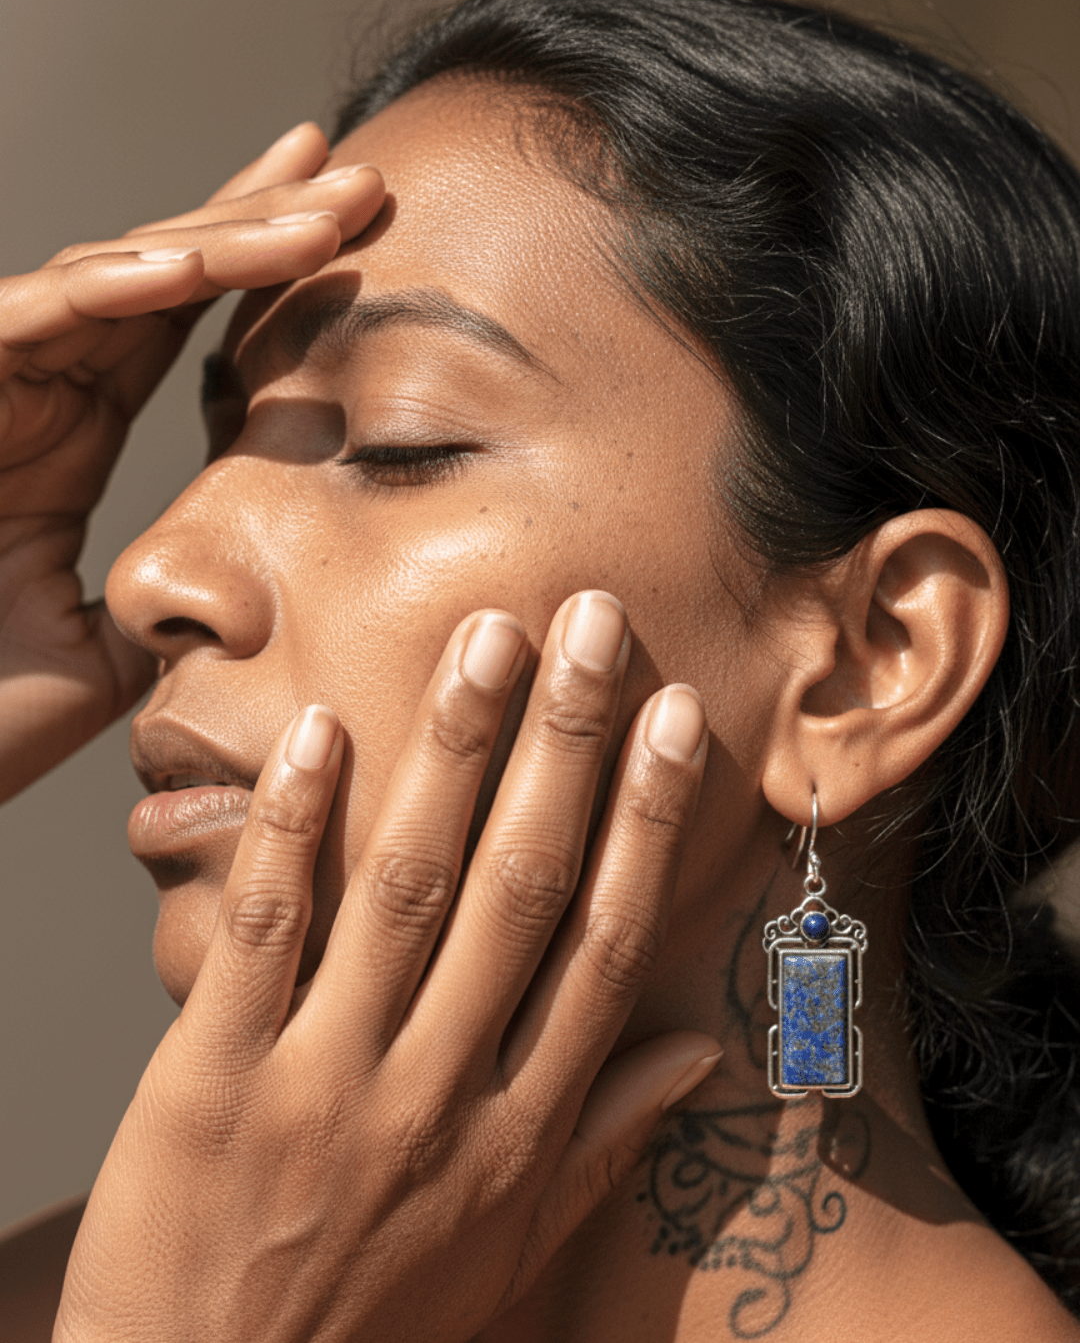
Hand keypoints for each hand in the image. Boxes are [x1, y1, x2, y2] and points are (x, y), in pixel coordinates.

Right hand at [0, 124, 383, 801]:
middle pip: (163, 272)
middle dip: (263, 219)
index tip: (348, 227)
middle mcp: (42, 387)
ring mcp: (0, 379)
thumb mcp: (112, 651)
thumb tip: (252, 612)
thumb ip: (173, 608)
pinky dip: (116, 285)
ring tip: (320, 210)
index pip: (182, 322)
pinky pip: (41, 314)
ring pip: (118, 275)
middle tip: (359, 177)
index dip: (261, 266)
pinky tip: (196, 265)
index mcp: (77, 428)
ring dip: (222, 239)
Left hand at [55, 594, 718, 1342]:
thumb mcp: (515, 1247)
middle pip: (519, 889)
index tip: (676, 718)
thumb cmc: (375, 1318)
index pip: (605, 942)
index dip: (648, 822)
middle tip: (592, 626)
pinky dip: (290, 830)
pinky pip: (262, 935)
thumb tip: (701, 1053)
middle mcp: (440, 1090)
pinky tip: (318, 731)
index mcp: (520, 1126)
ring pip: (404, 889)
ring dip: (450, 756)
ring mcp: (326, 1080)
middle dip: (565, 746)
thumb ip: (606, 1140)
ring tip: (486, 642)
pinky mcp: (213, 1079)